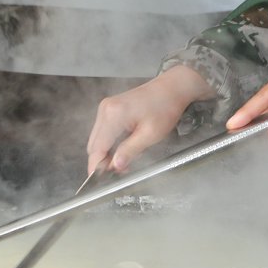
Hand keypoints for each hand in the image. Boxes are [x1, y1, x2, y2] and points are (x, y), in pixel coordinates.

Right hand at [86, 66, 211, 173]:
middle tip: (117, 173)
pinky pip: (103, 130)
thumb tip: (115, 166)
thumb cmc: (166, 107)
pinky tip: (121, 150)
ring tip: (123, 162)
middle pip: (94, 144)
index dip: (97, 166)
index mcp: (113, 115)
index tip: (99, 180)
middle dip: (102, 161)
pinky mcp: (110, 107)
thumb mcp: (150, 135)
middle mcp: (106, 109)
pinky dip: (109, 142)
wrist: (173, 87)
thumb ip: (129, 151)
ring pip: (97, 138)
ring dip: (106, 152)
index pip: (97, 148)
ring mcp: (106, 107)